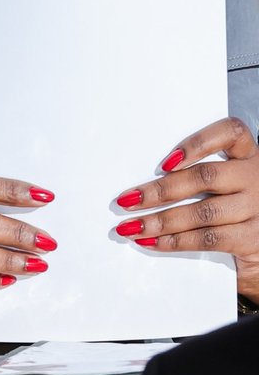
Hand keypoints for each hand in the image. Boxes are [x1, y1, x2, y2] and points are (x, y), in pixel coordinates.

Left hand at [115, 117, 258, 299]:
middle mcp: (255, 178)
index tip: (166, 160)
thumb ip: (199, 173)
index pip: (231, 132)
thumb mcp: (228, 182)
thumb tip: (147, 179)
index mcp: (248, 155)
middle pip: (205, 177)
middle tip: (127, 200)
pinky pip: (208, 238)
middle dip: (160, 190)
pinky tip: (153, 242)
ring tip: (132, 226)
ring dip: (160, 221)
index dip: (198, 143)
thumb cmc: (237, 208)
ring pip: (202, 211)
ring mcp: (256, 209)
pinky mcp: (252, 239)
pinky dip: (175, 241)